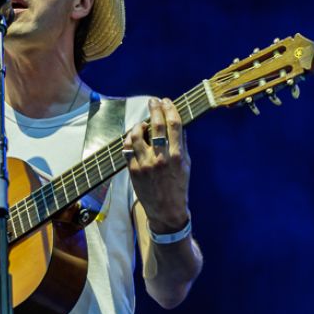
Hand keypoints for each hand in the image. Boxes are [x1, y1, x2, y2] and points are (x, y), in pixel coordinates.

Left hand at [124, 97, 190, 233]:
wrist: (167, 211)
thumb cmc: (179, 187)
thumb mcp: (187, 165)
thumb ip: (182, 144)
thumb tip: (179, 124)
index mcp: (177, 156)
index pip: (174, 124)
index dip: (170, 109)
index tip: (167, 101)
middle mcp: (160, 158)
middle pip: (156, 125)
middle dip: (154, 109)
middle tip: (153, 101)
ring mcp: (145, 164)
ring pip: (137, 135)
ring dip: (139, 125)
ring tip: (142, 123)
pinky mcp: (133, 171)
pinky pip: (127, 149)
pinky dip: (129, 139)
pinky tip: (133, 137)